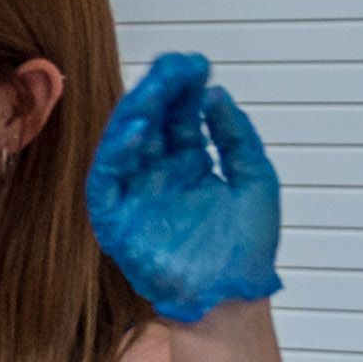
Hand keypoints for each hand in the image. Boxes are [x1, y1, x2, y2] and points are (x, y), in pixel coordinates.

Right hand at [86, 52, 283, 323]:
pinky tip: (138, 130)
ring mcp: (137, 196)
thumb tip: (216, 95)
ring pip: (126, 145)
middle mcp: (160, 176)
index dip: (183, 90)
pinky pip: (107, 181)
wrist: (232, 296)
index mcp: (191, 166)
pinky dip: (117, 154)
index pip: (179, 117)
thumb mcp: (255, 179)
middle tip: (172, 66)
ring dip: (137, 114)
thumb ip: (236, 137)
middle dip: (159, 92)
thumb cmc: (245, 248)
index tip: (195, 64)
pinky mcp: (116, 220)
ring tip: (154, 89)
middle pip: (151, 124)